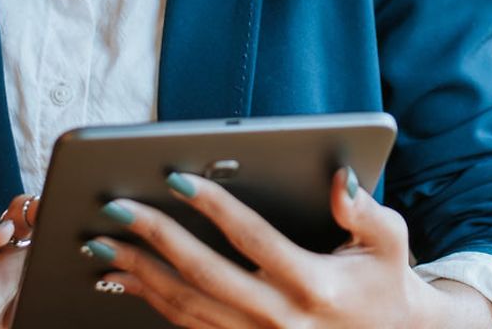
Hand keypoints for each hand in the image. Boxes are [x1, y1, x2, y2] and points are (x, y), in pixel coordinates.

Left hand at [81, 169, 481, 328]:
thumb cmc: (385, 283)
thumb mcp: (390, 242)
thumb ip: (365, 210)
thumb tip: (339, 179)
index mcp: (314, 285)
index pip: (253, 239)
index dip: (213, 206)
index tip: (174, 178)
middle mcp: (280, 320)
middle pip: (204, 276)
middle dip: (154, 239)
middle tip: (114, 208)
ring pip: (186, 308)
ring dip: (139, 274)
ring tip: (100, 242)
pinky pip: (187, 327)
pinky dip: (149, 303)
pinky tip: (122, 280)